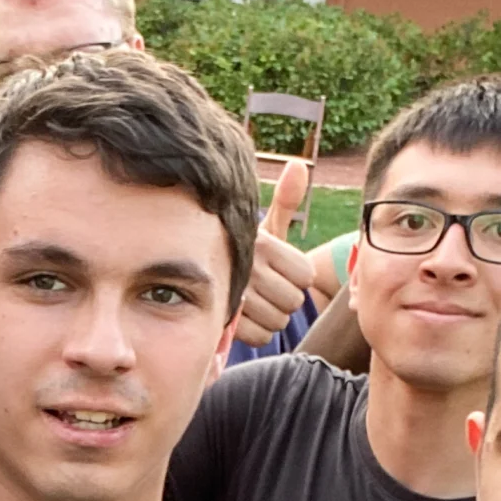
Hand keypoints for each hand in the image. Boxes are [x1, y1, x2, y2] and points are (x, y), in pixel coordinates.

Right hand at [237, 157, 315, 347]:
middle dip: (284, 299)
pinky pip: (261, 336)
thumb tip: (299, 165)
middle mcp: (248, 267)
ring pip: (279, 321)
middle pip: (293, 301)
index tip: (277, 271)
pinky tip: (245, 320)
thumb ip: (285, 199)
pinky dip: (257, 332)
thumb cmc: (242, 252)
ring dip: (270, 317)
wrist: (195, 275)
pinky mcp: (226, 322)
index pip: (305, 276)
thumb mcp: (264, 225)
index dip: (296, 277)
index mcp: (262, 243)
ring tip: (254, 304)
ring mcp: (236, 295)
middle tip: (265, 290)